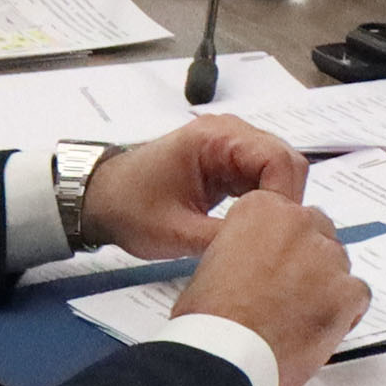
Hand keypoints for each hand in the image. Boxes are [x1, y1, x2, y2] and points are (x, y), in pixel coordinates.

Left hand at [79, 115, 310, 254]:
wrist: (100, 200)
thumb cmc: (129, 208)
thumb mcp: (176, 232)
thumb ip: (224, 239)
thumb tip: (266, 253)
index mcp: (216, 137)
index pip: (278, 159)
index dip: (284, 198)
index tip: (277, 234)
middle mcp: (229, 132)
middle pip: (286, 161)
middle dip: (285, 201)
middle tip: (274, 240)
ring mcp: (230, 145)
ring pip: (279, 170)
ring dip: (276, 202)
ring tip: (263, 236)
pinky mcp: (228, 161)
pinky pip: (263, 178)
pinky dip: (264, 203)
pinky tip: (252, 227)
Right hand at [169, 189, 365, 385]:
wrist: (224, 355)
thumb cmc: (210, 318)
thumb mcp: (212, 262)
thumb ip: (245, 249)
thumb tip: (258, 261)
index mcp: (261, 209)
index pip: (289, 214)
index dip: (283, 245)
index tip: (276, 264)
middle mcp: (298, 223)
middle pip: (319, 233)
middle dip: (309, 261)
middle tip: (289, 293)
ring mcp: (326, 257)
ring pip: (339, 264)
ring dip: (326, 286)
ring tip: (299, 318)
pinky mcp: (346, 291)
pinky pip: (358, 294)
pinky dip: (346, 312)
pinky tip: (320, 328)